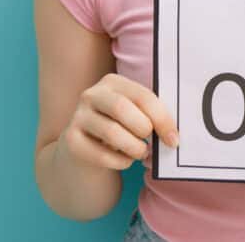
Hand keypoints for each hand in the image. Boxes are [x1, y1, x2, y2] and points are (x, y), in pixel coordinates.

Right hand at [57, 73, 178, 170]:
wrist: (83, 150)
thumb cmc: (119, 128)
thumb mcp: (133, 114)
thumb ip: (150, 116)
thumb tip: (172, 134)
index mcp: (112, 82)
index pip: (142, 96)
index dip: (161, 118)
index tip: (173, 138)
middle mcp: (91, 94)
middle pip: (122, 108)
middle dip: (144, 129)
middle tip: (151, 144)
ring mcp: (78, 117)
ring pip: (112, 133)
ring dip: (134, 148)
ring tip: (140, 152)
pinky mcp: (71, 140)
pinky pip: (101, 155)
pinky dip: (120, 162)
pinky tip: (125, 160)